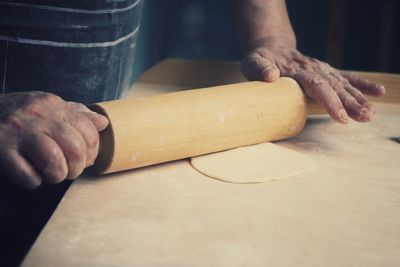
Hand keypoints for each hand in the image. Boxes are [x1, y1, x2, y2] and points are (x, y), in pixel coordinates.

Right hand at [0, 92, 108, 188]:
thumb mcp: (46, 107)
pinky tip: (30, 175)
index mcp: (52, 104)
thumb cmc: (17, 114)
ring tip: (52, 175)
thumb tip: (102, 123)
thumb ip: (75, 114)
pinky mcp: (0, 150)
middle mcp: (37, 115)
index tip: (87, 159)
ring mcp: (17, 132)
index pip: (89, 129)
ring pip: (54, 161)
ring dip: (57, 175)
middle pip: (75, 147)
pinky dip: (33, 181)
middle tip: (70, 170)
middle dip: (77, 166)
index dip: (93, 150)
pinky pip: (27, 175)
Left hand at [241, 39, 385, 122]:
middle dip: (350, 103)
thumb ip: (261, 68)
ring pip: (343, 85)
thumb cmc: (260, 59)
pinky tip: (378, 93)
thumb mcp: (254, 62)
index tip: (341, 116)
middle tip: (364, 117)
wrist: (271, 47)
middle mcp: (314, 69)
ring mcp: (322, 70)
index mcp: (298, 70)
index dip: (330, 101)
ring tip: (370, 114)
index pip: (317, 86)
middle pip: (335, 87)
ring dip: (358, 99)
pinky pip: (346, 78)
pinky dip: (362, 85)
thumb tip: (271, 75)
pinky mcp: (326, 72)